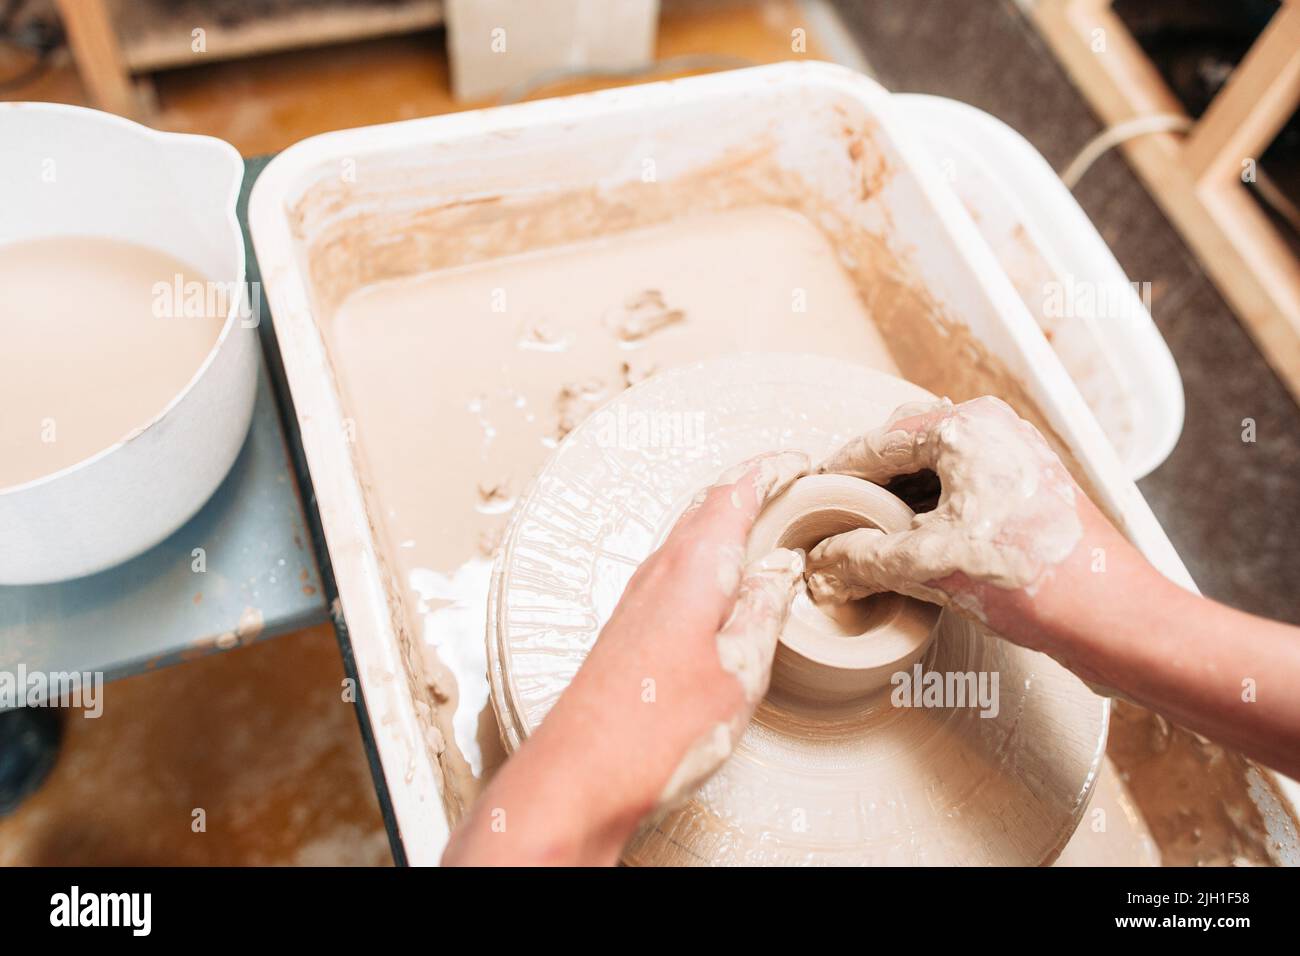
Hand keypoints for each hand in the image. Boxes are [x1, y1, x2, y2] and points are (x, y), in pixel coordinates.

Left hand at [443, 451, 807, 865]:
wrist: (580, 772)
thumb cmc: (656, 730)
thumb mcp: (740, 672)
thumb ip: (764, 613)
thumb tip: (782, 571)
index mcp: (694, 568)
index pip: (735, 494)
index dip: (770, 471)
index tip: (798, 462)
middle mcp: (659, 571)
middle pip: (707, 506)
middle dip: (749, 487)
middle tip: (787, 483)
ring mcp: (638, 596)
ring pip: (688, 535)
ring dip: (726, 520)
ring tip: (763, 525)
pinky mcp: (628, 626)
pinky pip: (676, 567)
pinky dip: (708, 555)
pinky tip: (722, 581)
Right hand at [805, 396, 1086, 624]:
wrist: (1114, 617)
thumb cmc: (1031, 579)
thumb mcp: (928, 567)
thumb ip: (863, 559)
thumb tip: (821, 565)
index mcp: (967, 427)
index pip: (878, 443)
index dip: (837, 477)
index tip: (809, 502)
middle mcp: (994, 428)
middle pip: (905, 450)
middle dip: (869, 488)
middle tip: (837, 523)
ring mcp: (1016, 456)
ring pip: (935, 470)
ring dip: (899, 501)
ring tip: (870, 539)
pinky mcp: (1029, 488)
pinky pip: (963, 488)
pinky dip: (930, 511)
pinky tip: (913, 545)